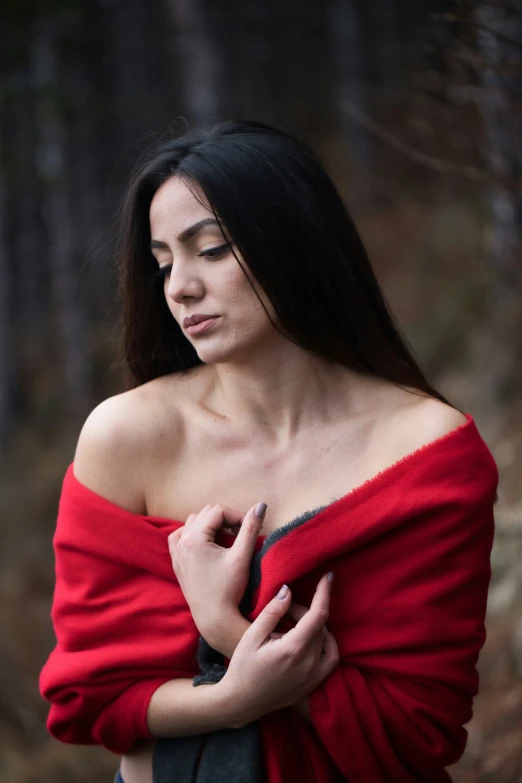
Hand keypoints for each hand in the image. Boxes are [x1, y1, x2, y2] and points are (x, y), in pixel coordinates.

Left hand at [168, 502, 265, 641]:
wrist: (214, 619)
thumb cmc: (229, 589)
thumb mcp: (241, 556)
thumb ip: (250, 528)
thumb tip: (261, 505)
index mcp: (194, 538)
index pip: (219, 511)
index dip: (237, 516)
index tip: (251, 528)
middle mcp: (181, 542)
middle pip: (206, 513)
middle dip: (226, 519)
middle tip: (241, 533)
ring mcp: (176, 552)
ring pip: (193, 522)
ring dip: (211, 525)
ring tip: (227, 538)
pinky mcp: (177, 562)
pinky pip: (180, 537)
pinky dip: (193, 534)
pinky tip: (206, 544)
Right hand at [220, 573, 338, 727]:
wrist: (242, 702)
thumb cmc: (243, 667)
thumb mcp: (252, 636)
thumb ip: (272, 612)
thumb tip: (288, 590)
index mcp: (293, 649)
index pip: (318, 614)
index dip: (324, 592)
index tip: (329, 576)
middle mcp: (309, 663)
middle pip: (319, 625)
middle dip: (306, 609)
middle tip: (285, 608)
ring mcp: (314, 676)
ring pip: (326, 639)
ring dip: (316, 625)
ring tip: (295, 622)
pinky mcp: (314, 684)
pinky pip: (331, 658)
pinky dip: (327, 643)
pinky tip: (313, 637)